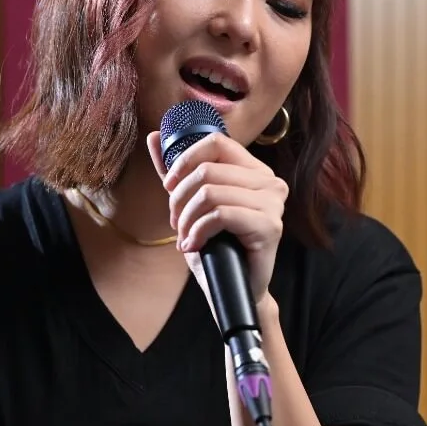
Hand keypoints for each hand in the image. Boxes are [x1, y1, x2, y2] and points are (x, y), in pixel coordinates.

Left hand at [146, 131, 287, 305]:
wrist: (235, 288)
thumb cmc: (217, 247)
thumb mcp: (191, 204)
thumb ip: (176, 171)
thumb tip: (154, 137)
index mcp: (255, 171)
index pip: (216, 142)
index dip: (185, 160)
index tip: (169, 187)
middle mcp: (270, 182)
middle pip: (207, 170)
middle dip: (180, 200)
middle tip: (176, 224)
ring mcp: (273, 203)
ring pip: (209, 193)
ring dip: (187, 219)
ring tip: (185, 237)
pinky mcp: (269, 226)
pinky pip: (220, 215)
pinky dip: (198, 231)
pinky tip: (195, 246)